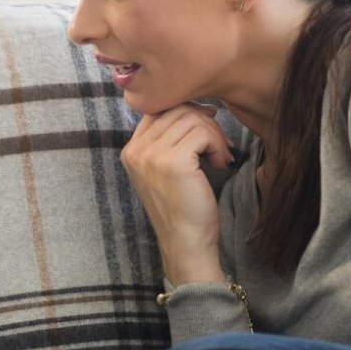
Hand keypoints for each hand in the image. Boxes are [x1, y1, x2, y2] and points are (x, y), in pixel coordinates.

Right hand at [122, 103, 232, 285]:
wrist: (186, 243)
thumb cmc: (183, 208)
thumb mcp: (168, 169)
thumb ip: (171, 139)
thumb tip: (200, 106)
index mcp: (131, 150)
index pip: (158, 109)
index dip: (186, 113)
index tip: (205, 130)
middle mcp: (136, 150)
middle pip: (176, 109)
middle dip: (204, 123)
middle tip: (217, 147)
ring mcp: (152, 155)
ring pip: (191, 118)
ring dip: (214, 135)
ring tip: (219, 157)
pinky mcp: (173, 162)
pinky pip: (202, 132)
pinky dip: (217, 144)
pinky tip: (219, 163)